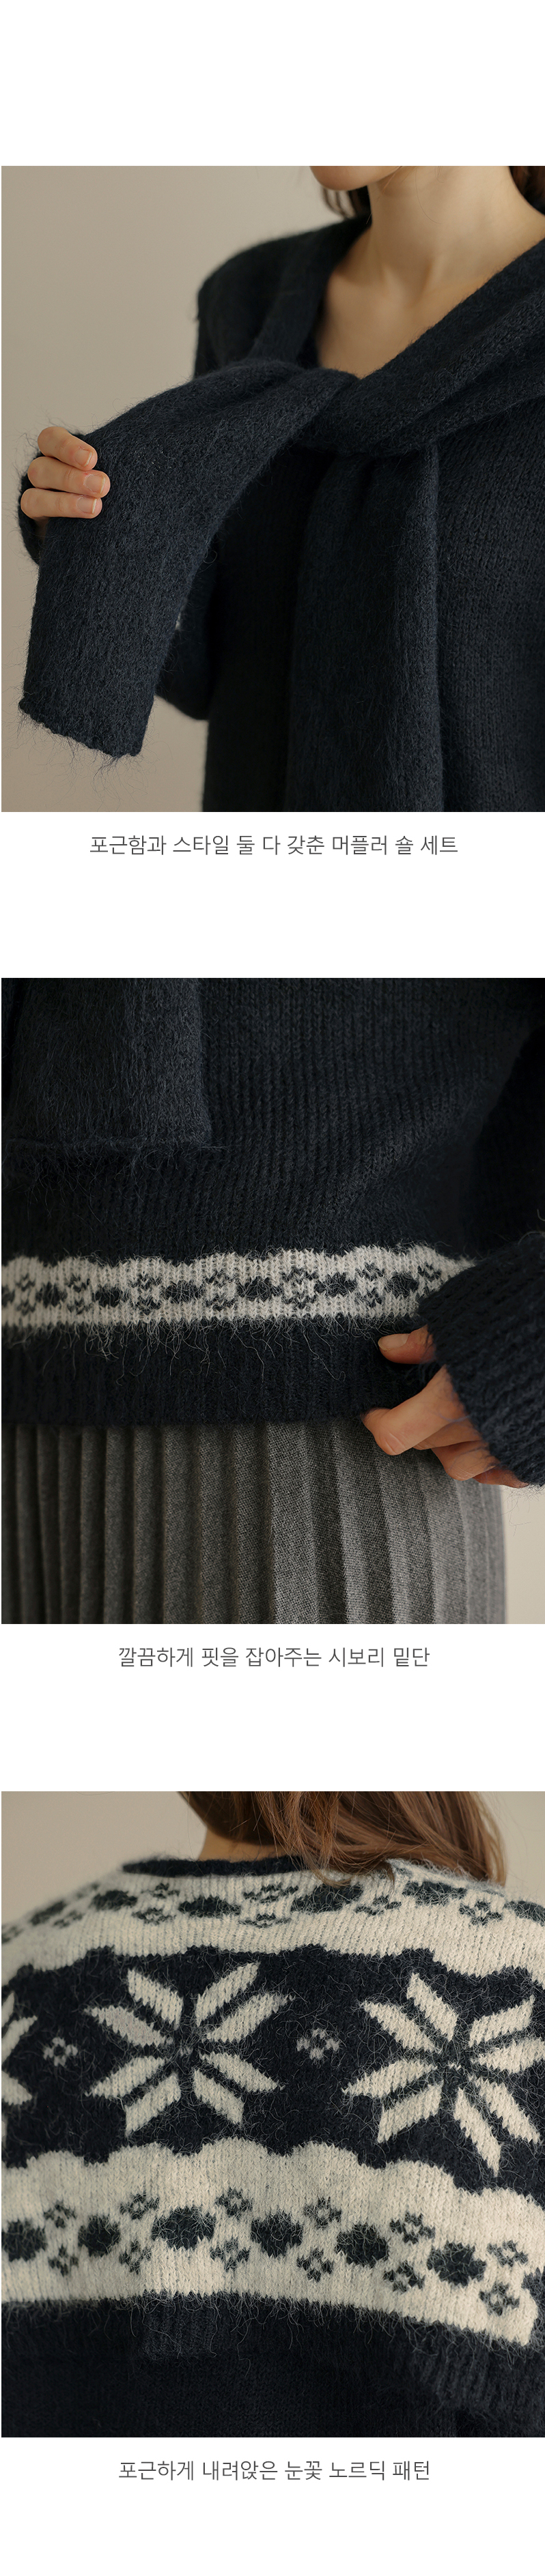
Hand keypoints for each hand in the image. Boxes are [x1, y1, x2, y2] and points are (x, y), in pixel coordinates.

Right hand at [20, 428, 109, 537]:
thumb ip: (111, 465)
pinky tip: (80, 521)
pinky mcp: (37, 515)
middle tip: (102, 486)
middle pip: (42, 467)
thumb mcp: (108, 471)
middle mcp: (44, 471)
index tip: (93, 459)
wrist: (101, 527)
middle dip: (72, 477)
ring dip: (65, 500)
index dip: (68, 447)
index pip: (51, 440)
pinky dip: (57, 512)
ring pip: (34, 491)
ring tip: (95, 507)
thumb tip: (138, 451)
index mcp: (58, 452)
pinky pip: (32, 508)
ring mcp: (38, 494)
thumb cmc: (108, 489)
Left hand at [362, 1327, 524, 1486]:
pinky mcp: (534, 1456)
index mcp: (453, 1399)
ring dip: (447, 1445)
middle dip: (412, 1425)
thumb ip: (424, 1342)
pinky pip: (500, 1473)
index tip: (374, 1408)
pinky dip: (487, 1461)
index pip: (394, 1433)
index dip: (377, 1421)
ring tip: (450, 1418)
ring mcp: (510, 1447)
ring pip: (460, 1466)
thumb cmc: (523, 1314)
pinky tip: (486, 1436)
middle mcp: (479, 1431)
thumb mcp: (464, 1318)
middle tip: (414, 1400)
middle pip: (425, 1446)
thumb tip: (389, 1349)